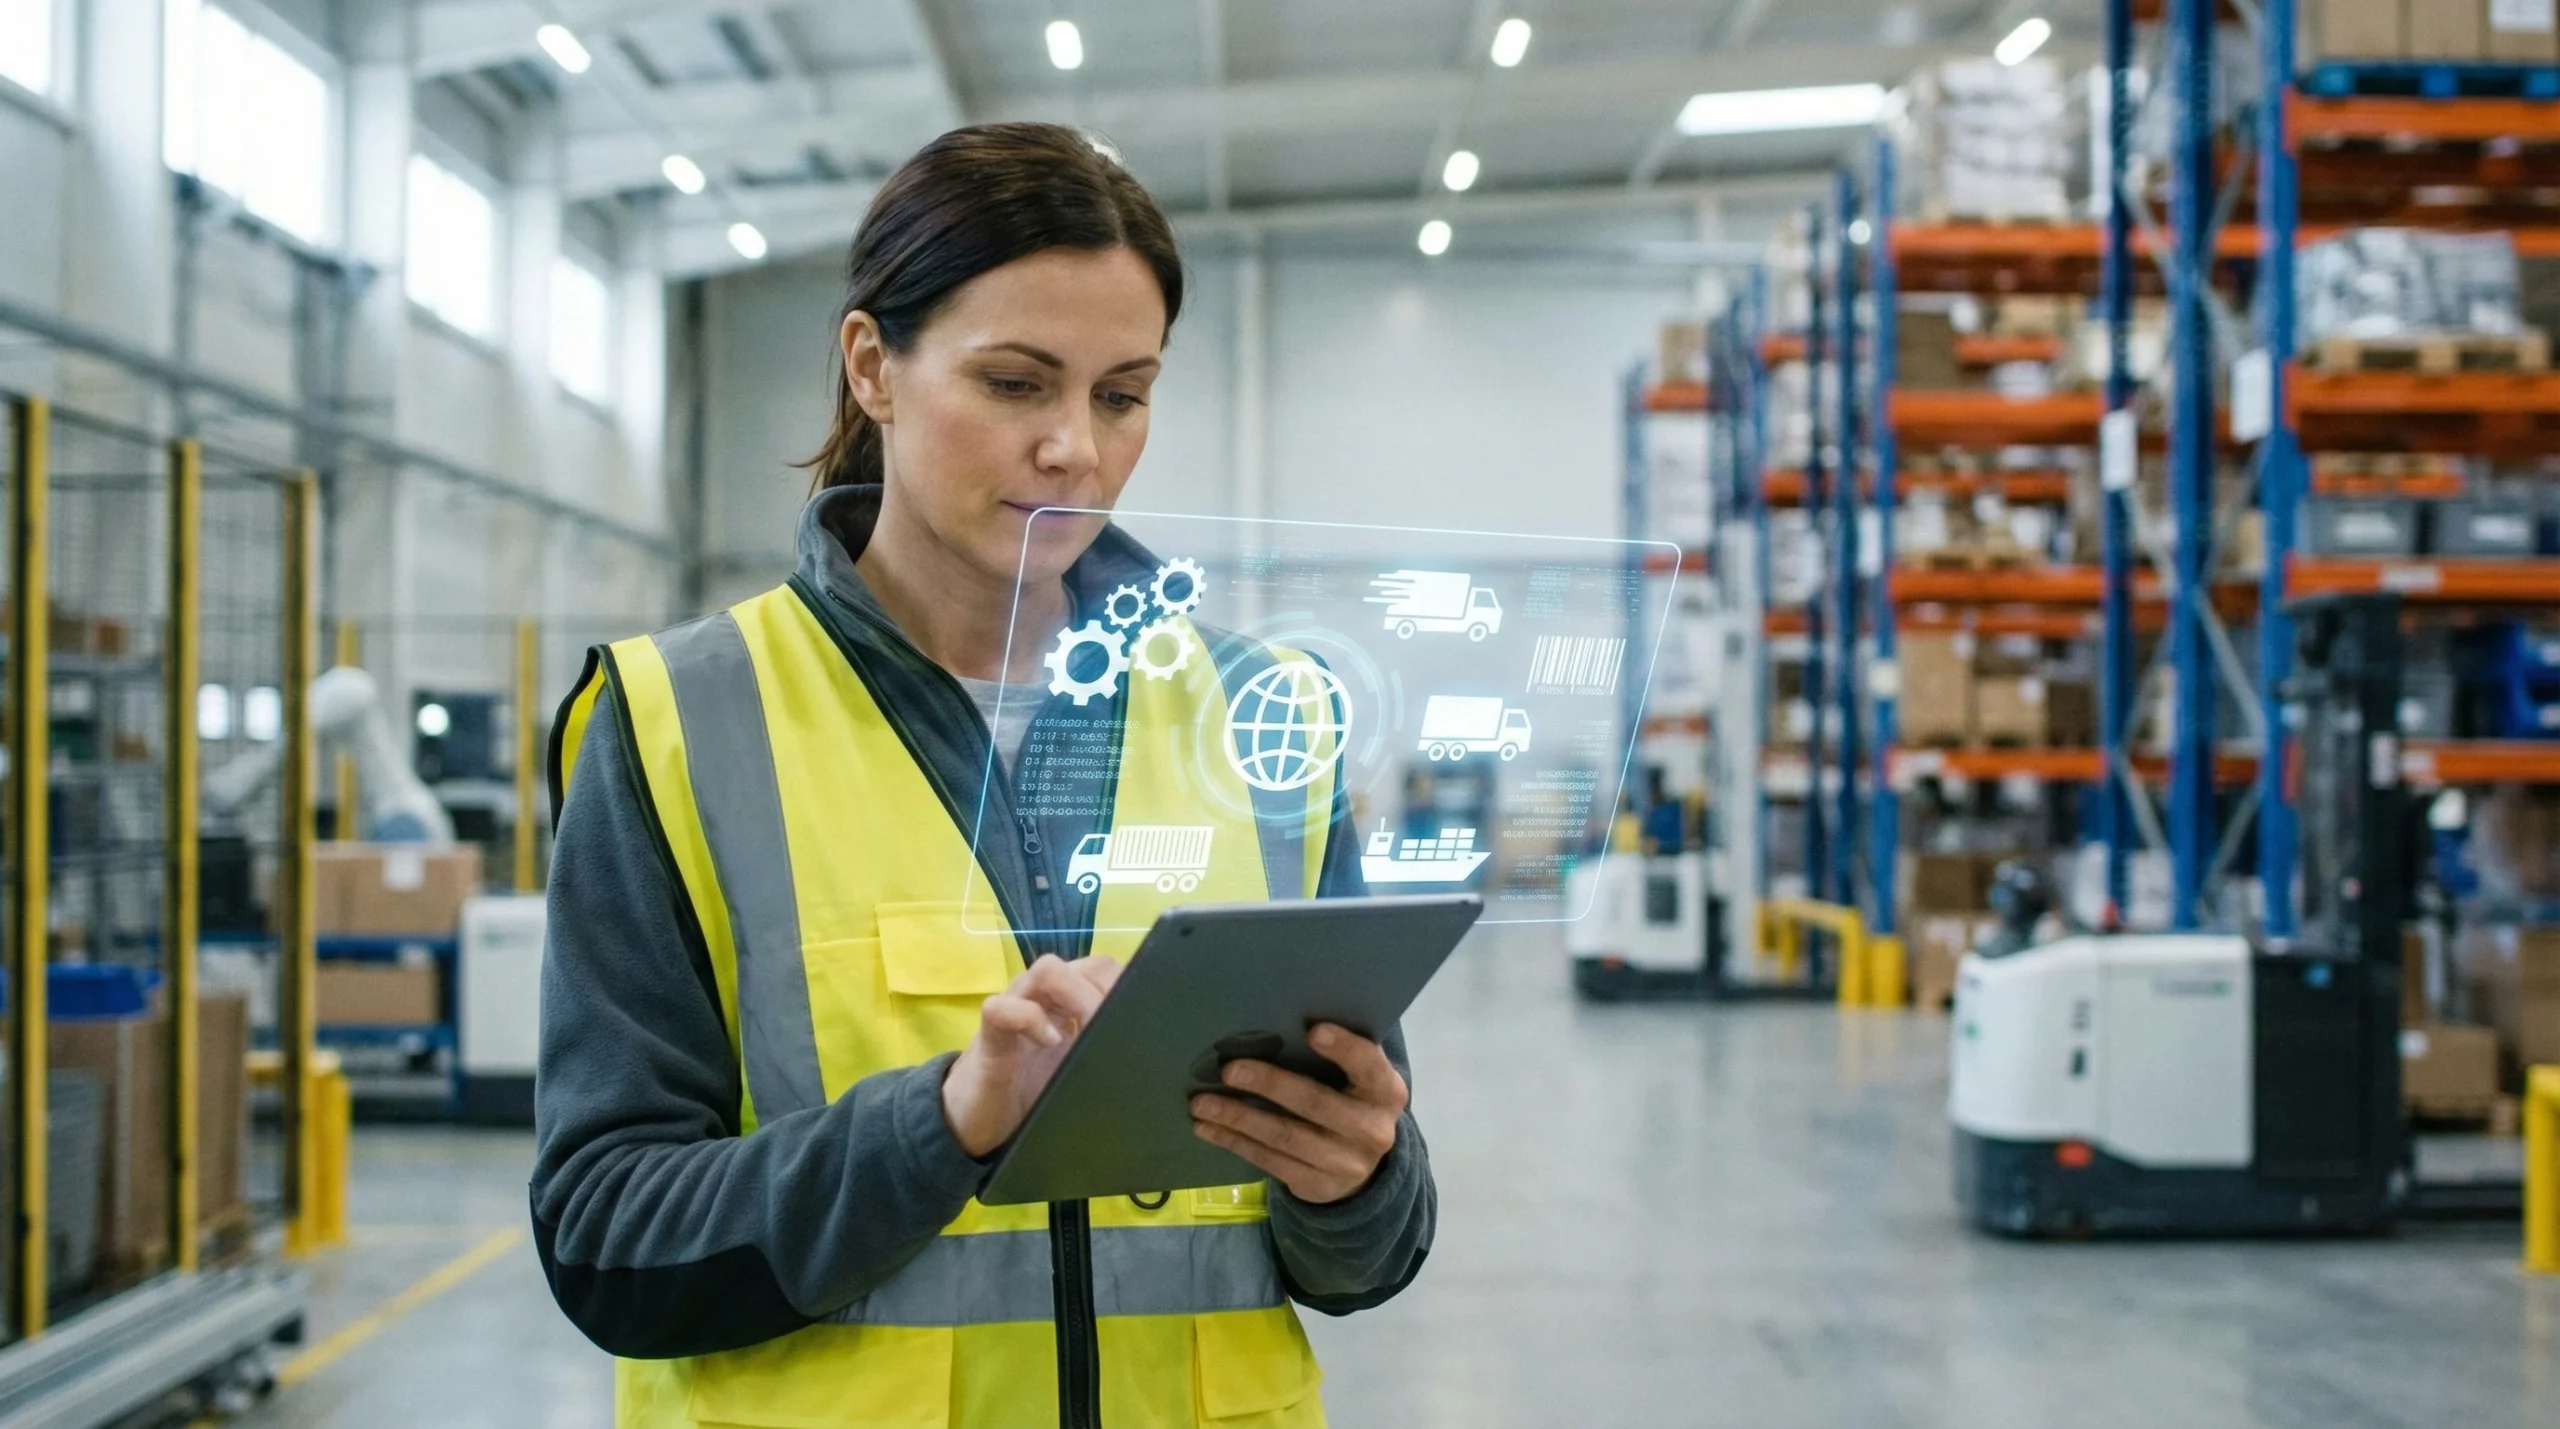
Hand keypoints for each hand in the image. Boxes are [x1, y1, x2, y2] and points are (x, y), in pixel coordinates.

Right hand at [941, 954, 1121, 1157]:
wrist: (976, 1117)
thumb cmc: (1032, 1090)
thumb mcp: (1079, 1070)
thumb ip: (1104, 1051)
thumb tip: (1151, 1056)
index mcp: (1070, 1002)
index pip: (1107, 973)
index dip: (1127, 989)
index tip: (1141, 1020)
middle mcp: (1044, 996)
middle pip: (1087, 964)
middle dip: (1110, 992)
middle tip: (1117, 1028)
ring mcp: (1015, 1008)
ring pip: (1047, 970)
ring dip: (1078, 997)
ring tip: (1090, 1030)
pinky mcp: (988, 1035)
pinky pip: (1003, 1007)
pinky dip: (1030, 1019)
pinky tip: (1049, 1041)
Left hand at [1189, 1023, 1406, 1204]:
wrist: (1364, 1169)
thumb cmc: (1351, 1102)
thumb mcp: (1358, 1080)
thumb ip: (1336, 1057)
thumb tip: (1272, 1024)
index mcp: (1386, 1092)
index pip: (1368, 1066)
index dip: (1344, 1049)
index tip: (1314, 1030)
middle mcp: (1371, 1130)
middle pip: (1315, 1103)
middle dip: (1269, 1084)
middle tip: (1229, 1069)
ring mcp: (1344, 1164)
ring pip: (1284, 1136)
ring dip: (1238, 1117)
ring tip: (1201, 1103)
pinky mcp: (1316, 1185)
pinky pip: (1269, 1161)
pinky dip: (1234, 1142)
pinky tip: (1208, 1128)